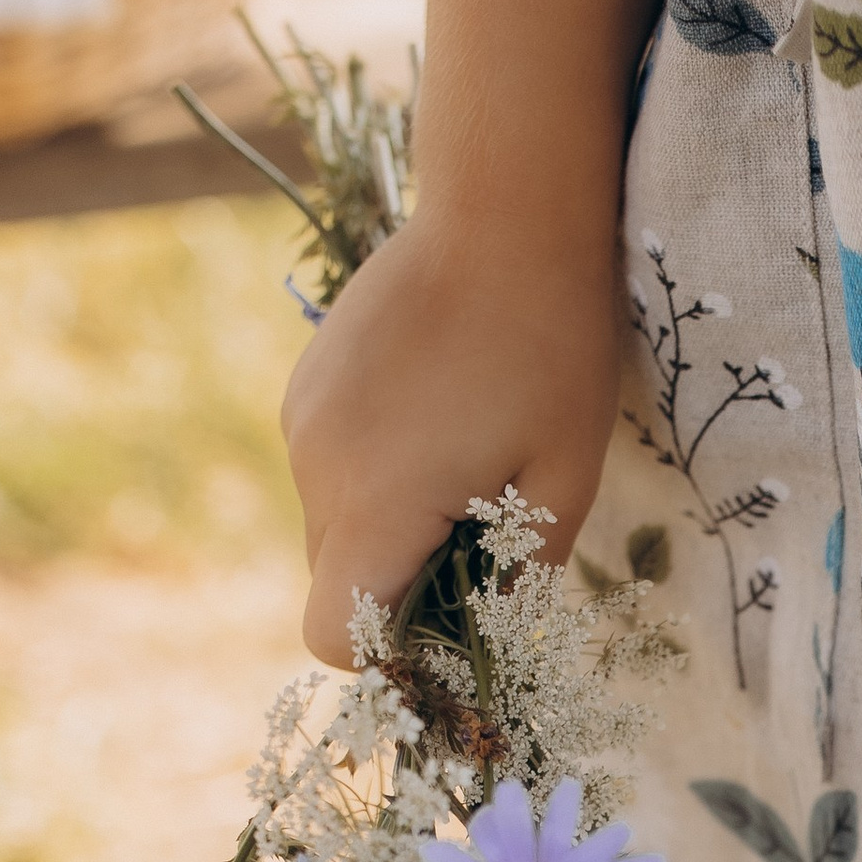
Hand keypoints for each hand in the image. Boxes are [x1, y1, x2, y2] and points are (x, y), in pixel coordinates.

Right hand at [280, 209, 624, 664]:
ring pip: (333, 523)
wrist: (508, 209)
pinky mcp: (306, 381)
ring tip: (467, 460)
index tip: (451, 624)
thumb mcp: (560, 484)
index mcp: (375, 502)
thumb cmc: (551, 349)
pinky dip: (375, 472)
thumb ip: (512, 581)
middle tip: (482, 537)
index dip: (388, 652)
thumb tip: (484, 642)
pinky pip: (329, 466)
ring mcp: (301, 417)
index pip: (334, 636)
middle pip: (336, 581)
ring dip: (390, 521)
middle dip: (399, 585)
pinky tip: (439, 417)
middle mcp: (315, 466)